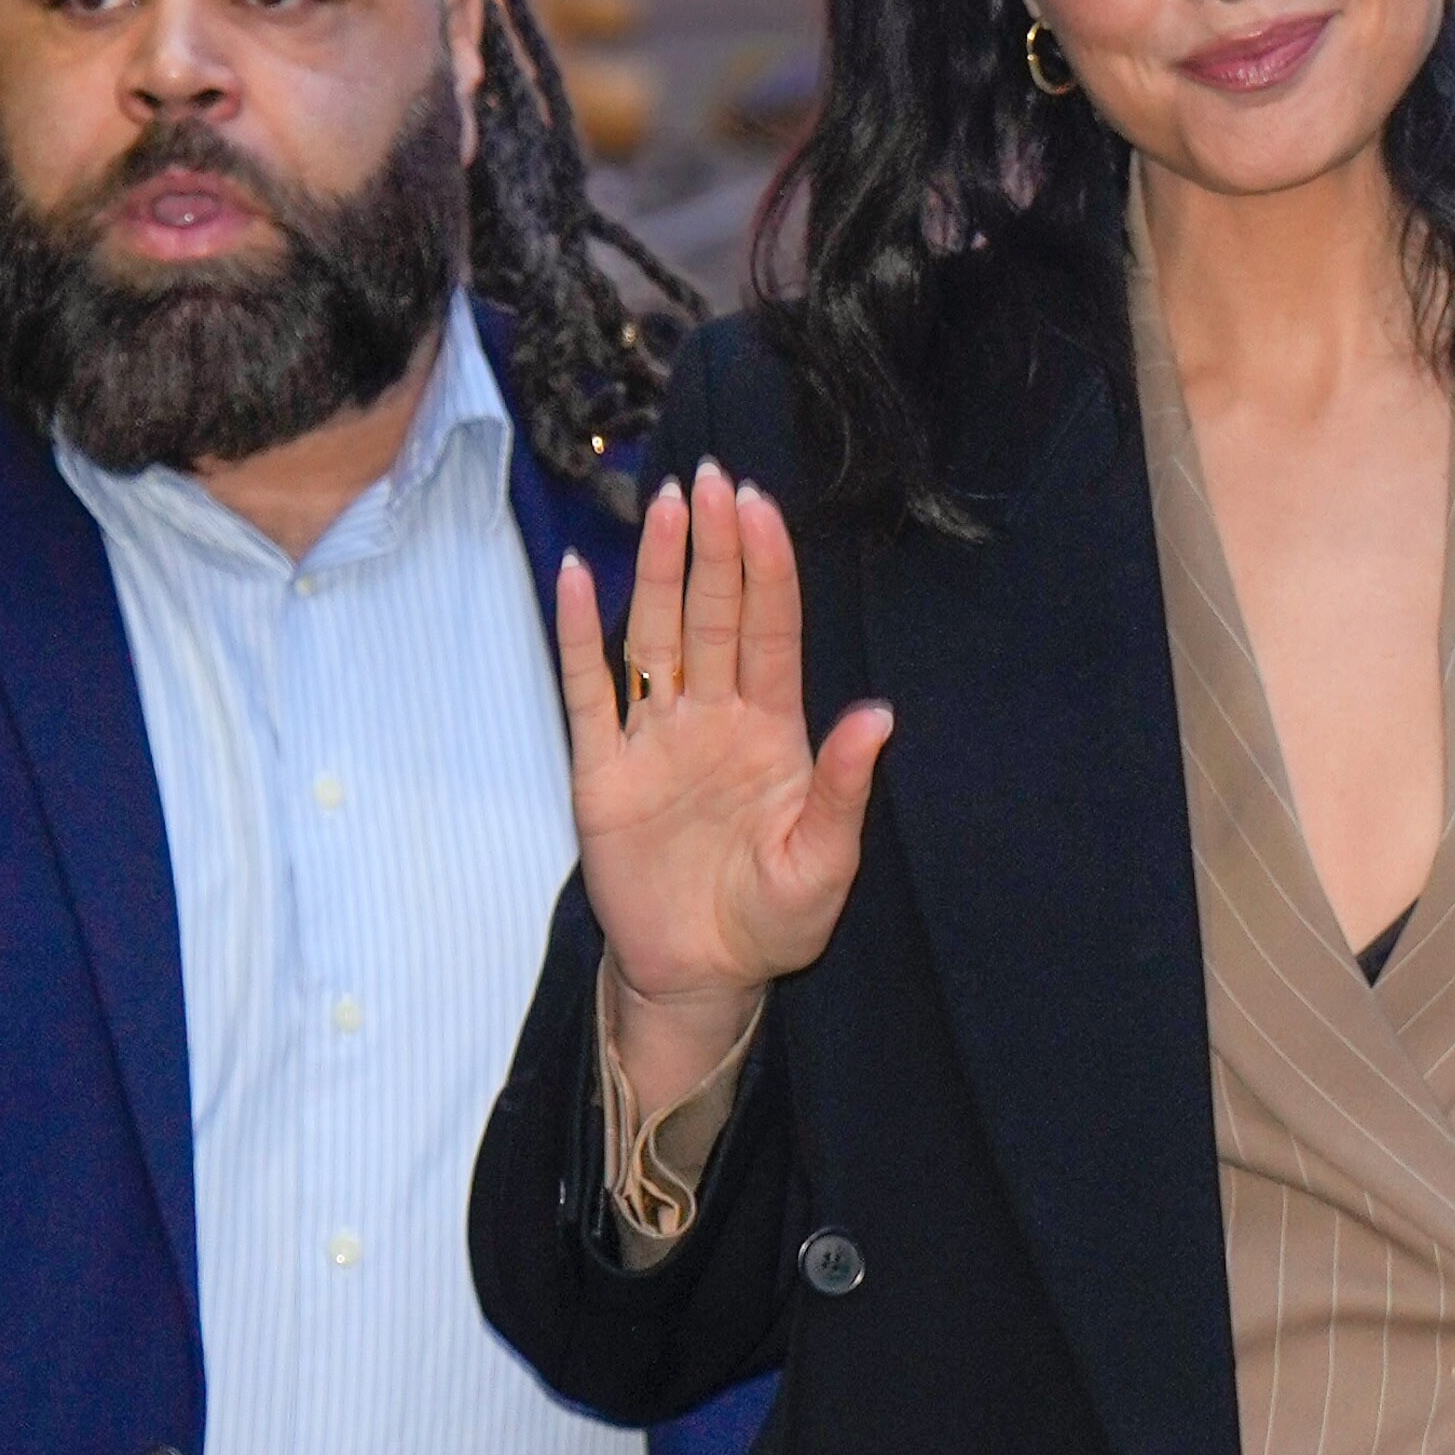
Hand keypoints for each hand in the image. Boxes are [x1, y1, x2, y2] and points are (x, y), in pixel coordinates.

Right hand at [553, 462, 893, 1094]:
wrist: (700, 976)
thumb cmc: (770, 921)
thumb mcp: (824, 865)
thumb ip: (843, 789)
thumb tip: (879, 715)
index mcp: (772, 733)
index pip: (769, 632)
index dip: (766, 569)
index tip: (762, 507)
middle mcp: (713, 719)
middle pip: (712, 615)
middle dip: (715, 547)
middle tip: (714, 477)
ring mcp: (656, 739)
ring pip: (655, 634)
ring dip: (658, 571)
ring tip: (665, 505)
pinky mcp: (603, 770)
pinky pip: (588, 691)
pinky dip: (579, 634)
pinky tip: (575, 576)